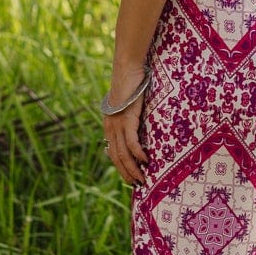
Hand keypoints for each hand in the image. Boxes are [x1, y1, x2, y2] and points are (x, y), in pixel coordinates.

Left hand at [103, 62, 149, 186]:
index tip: (129, 178)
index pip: (112, 152)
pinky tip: (145, 161)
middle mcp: (110, 128)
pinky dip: (138, 154)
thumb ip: (130, 118)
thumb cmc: (131, 85)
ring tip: (142, 179)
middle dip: (126, 173)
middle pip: (116, 157)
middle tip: (137, 185)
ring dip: (133, 169)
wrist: (127, 69)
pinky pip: (131, 142)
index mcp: (109, 126)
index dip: (120, 167)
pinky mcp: (127, 119)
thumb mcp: (128, 105)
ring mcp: (117, 124)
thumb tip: (140, 127)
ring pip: (123, 154)